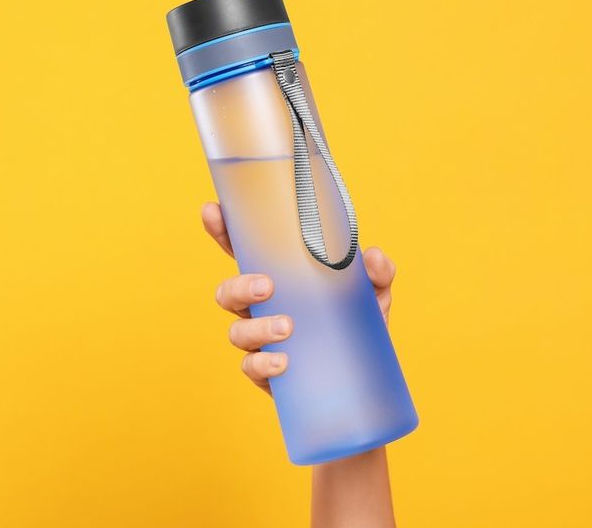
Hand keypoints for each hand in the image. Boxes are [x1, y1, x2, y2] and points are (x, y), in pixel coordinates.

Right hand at [201, 201, 396, 394]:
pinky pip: (251, 366)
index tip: (213, 211)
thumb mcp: (373, 295)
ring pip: (236, 332)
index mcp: (280, 279)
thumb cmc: (359, 325)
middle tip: (267, 286)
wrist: (363, 381)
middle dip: (240, 286)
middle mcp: (262, 308)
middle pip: (229, 292)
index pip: (243, 252)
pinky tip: (283, 362)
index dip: (223, 231)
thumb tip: (372, 256)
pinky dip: (263, 363)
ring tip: (287, 327)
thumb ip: (378, 273)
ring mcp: (261, 340)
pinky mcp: (268, 372)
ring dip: (256, 328)